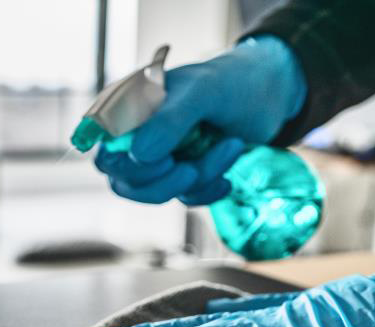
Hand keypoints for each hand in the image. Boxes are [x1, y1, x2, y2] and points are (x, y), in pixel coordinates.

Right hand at [95, 35, 306, 205]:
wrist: (271, 94)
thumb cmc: (232, 81)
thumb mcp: (202, 93)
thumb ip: (169, 121)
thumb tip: (138, 155)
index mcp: (128, 108)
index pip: (103, 149)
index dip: (125, 164)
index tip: (164, 160)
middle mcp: (136, 135)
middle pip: (122, 180)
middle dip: (161, 182)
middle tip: (192, 169)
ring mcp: (158, 159)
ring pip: (154, 193)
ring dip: (197, 179)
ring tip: (230, 147)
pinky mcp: (181, 176)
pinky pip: (184, 198)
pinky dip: (208, 190)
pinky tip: (228, 175)